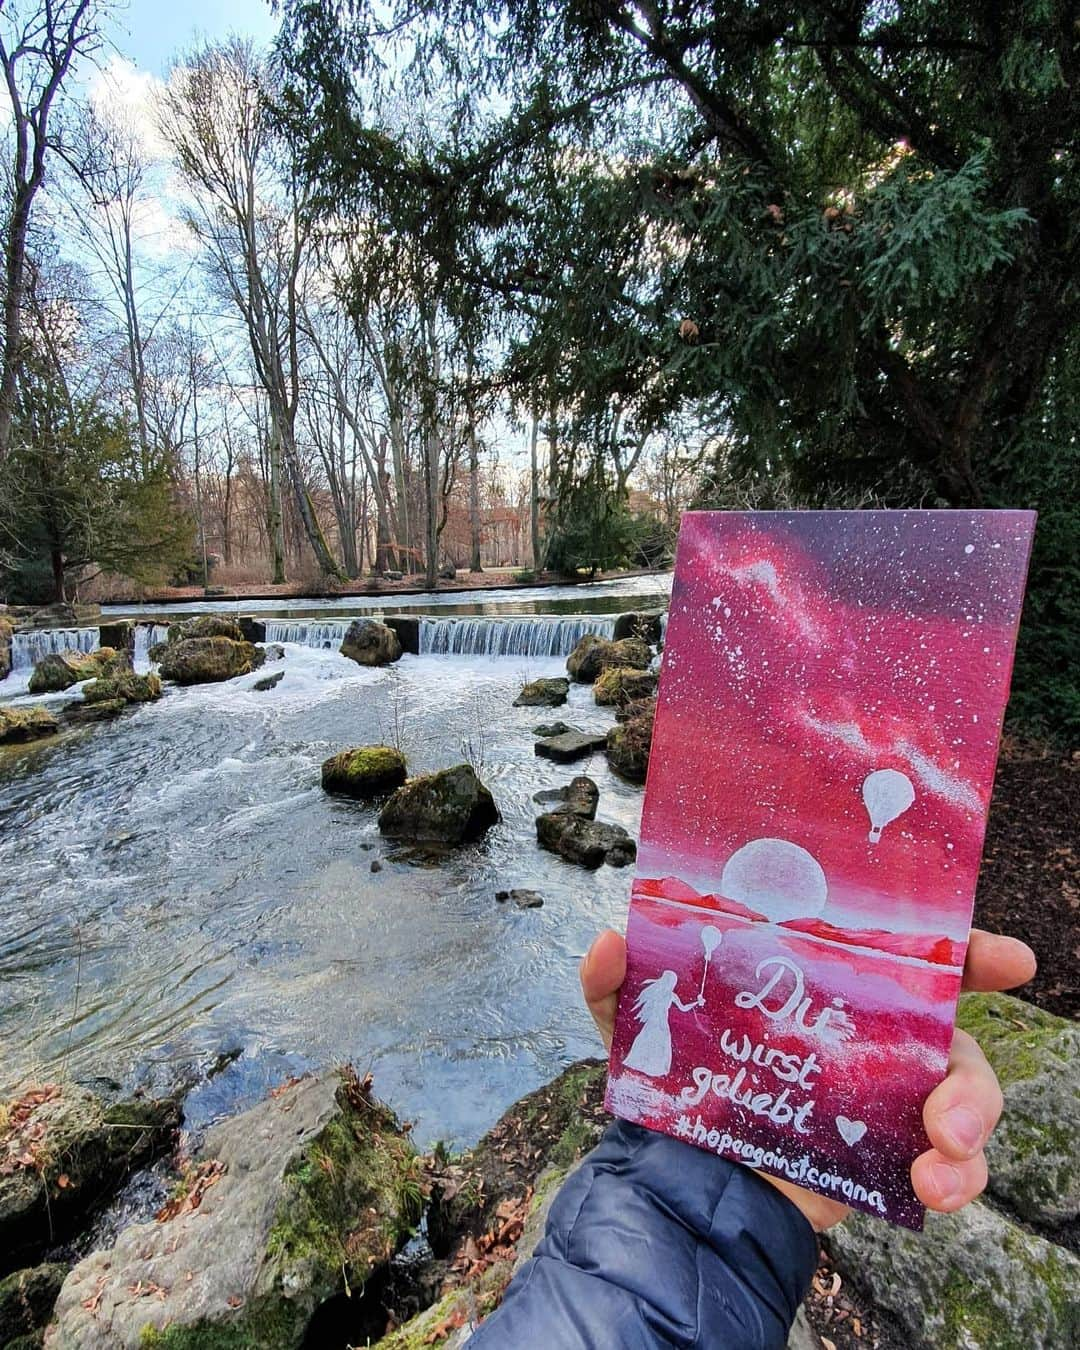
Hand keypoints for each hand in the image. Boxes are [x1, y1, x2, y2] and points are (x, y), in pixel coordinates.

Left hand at [580, 926, 1035, 1231]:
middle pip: (951, 1029)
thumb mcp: (635, 1024)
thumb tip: (609, 942)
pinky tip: (931, 1191)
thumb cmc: (670, 1079)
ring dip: (971, 1125)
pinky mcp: (883, 1153)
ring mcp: (880, 1094)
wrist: (675, 1177)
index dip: (963, 947)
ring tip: (942, 1161)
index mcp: (823, 984)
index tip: (1008, 958)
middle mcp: (864, 1032)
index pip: (902, 953)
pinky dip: (955, 1177)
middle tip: (955, 1110)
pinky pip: (948, 1161)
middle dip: (976, 1067)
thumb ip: (616, 982)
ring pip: (962, 1095)